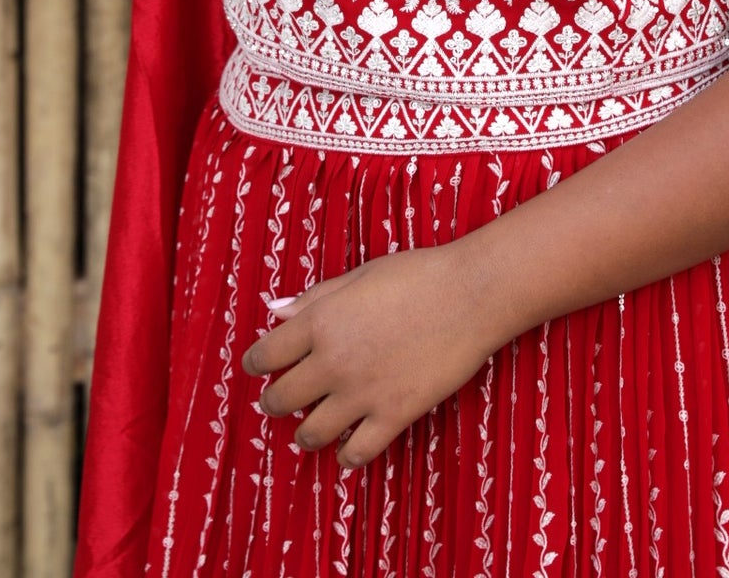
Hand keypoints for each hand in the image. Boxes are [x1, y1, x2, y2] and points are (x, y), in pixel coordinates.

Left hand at [242, 244, 496, 468]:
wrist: (471, 295)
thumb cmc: (418, 274)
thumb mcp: (360, 275)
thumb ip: (316, 298)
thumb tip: (277, 311)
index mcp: (321, 322)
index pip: (265, 355)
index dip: (256, 364)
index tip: (260, 367)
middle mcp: (333, 362)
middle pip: (280, 399)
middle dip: (275, 401)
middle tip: (282, 400)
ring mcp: (363, 393)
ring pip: (310, 434)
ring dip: (306, 432)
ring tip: (314, 425)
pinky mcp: (393, 416)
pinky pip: (355, 453)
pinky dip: (346, 455)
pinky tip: (349, 445)